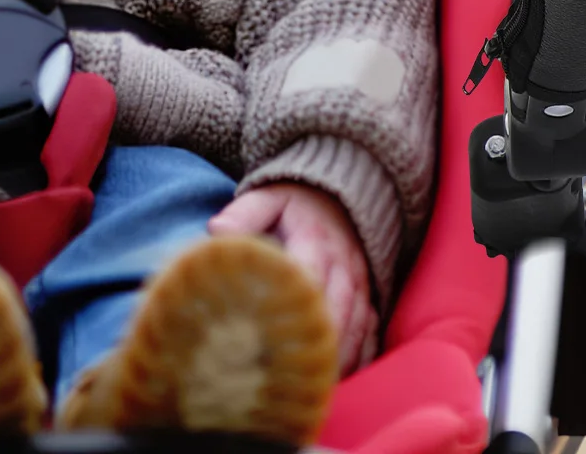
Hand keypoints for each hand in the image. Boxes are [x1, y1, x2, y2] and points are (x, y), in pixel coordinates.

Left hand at [209, 183, 376, 375]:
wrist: (339, 198)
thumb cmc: (293, 204)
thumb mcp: (267, 198)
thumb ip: (243, 214)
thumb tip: (216, 231)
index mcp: (314, 242)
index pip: (308, 280)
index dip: (294, 309)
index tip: (271, 337)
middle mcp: (343, 268)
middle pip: (335, 316)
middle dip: (313, 348)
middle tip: (285, 378)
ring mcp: (360, 288)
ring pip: (354, 334)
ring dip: (334, 362)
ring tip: (305, 388)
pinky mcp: (369, 303)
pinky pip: (369, 339)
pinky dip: (355, 362)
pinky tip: (333, 382)